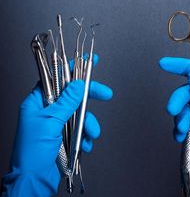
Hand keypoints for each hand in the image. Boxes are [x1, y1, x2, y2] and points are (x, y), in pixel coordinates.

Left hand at [2, 54, 112, 195]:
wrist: (33, 181)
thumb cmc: (32, 153)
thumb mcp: (51, 122)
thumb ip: (66, 101)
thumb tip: (77, 84)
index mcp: (37, 102)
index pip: (56, 78)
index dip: (71, 68)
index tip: (87, 61)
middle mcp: (47, 110)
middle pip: (72, 95)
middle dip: (88, 97)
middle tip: (105, 94)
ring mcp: (56, 124)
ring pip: (79, 114)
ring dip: (88, 124)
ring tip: (91, 134)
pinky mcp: (63, 136)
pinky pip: (80, 129)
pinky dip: (85, 136)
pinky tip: (84, 144)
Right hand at [159, 57, 189, 194]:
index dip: (181, 66)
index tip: (165, 64)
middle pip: (186, 91)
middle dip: (178, 101)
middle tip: (172, 110)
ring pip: (182, 108)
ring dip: (179, 118)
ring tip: (182, 130)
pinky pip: (180, 123)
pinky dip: (177, 129)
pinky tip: (181, 136)